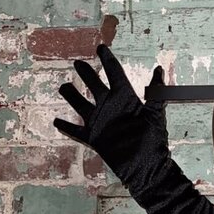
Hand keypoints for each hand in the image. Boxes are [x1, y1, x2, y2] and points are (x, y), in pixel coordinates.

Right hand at [53, 44, 167, 184]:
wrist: (147, 166)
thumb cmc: (154, 139)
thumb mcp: (155, 113)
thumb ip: (155, 92)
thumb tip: (158, 68)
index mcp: (126, 99)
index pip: (115, 74)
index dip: (108, 60)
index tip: (101, 47)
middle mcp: (110, 107)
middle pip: (94, 85)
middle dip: (86, 74)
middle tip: (77, 63)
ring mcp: (100, 122)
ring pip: (81, 104)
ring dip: (71, 96)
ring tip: (63, 87)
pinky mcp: (94, 138)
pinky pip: (76, 131)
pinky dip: (66, 126)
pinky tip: (55, 120)